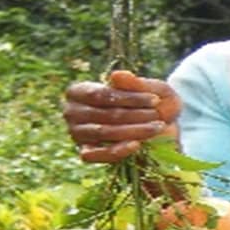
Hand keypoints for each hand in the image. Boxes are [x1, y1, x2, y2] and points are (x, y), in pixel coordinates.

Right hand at [63, 70, 181, 162]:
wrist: (150, 126)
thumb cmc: (143, 103)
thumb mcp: (145, 89)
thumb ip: (132, 82)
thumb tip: (116, 75)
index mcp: (77, 91)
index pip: (102, 94)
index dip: (130, 97)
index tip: (155, 99)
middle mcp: (71, 112)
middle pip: (105, 114)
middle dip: (135, 115)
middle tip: (159, 115)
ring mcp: (76, 133)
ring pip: (104, 132)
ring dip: (133, 131)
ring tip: (156, 128)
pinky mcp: (84, 152)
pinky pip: (98, 154)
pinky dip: (118, 150)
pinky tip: (137, 144)